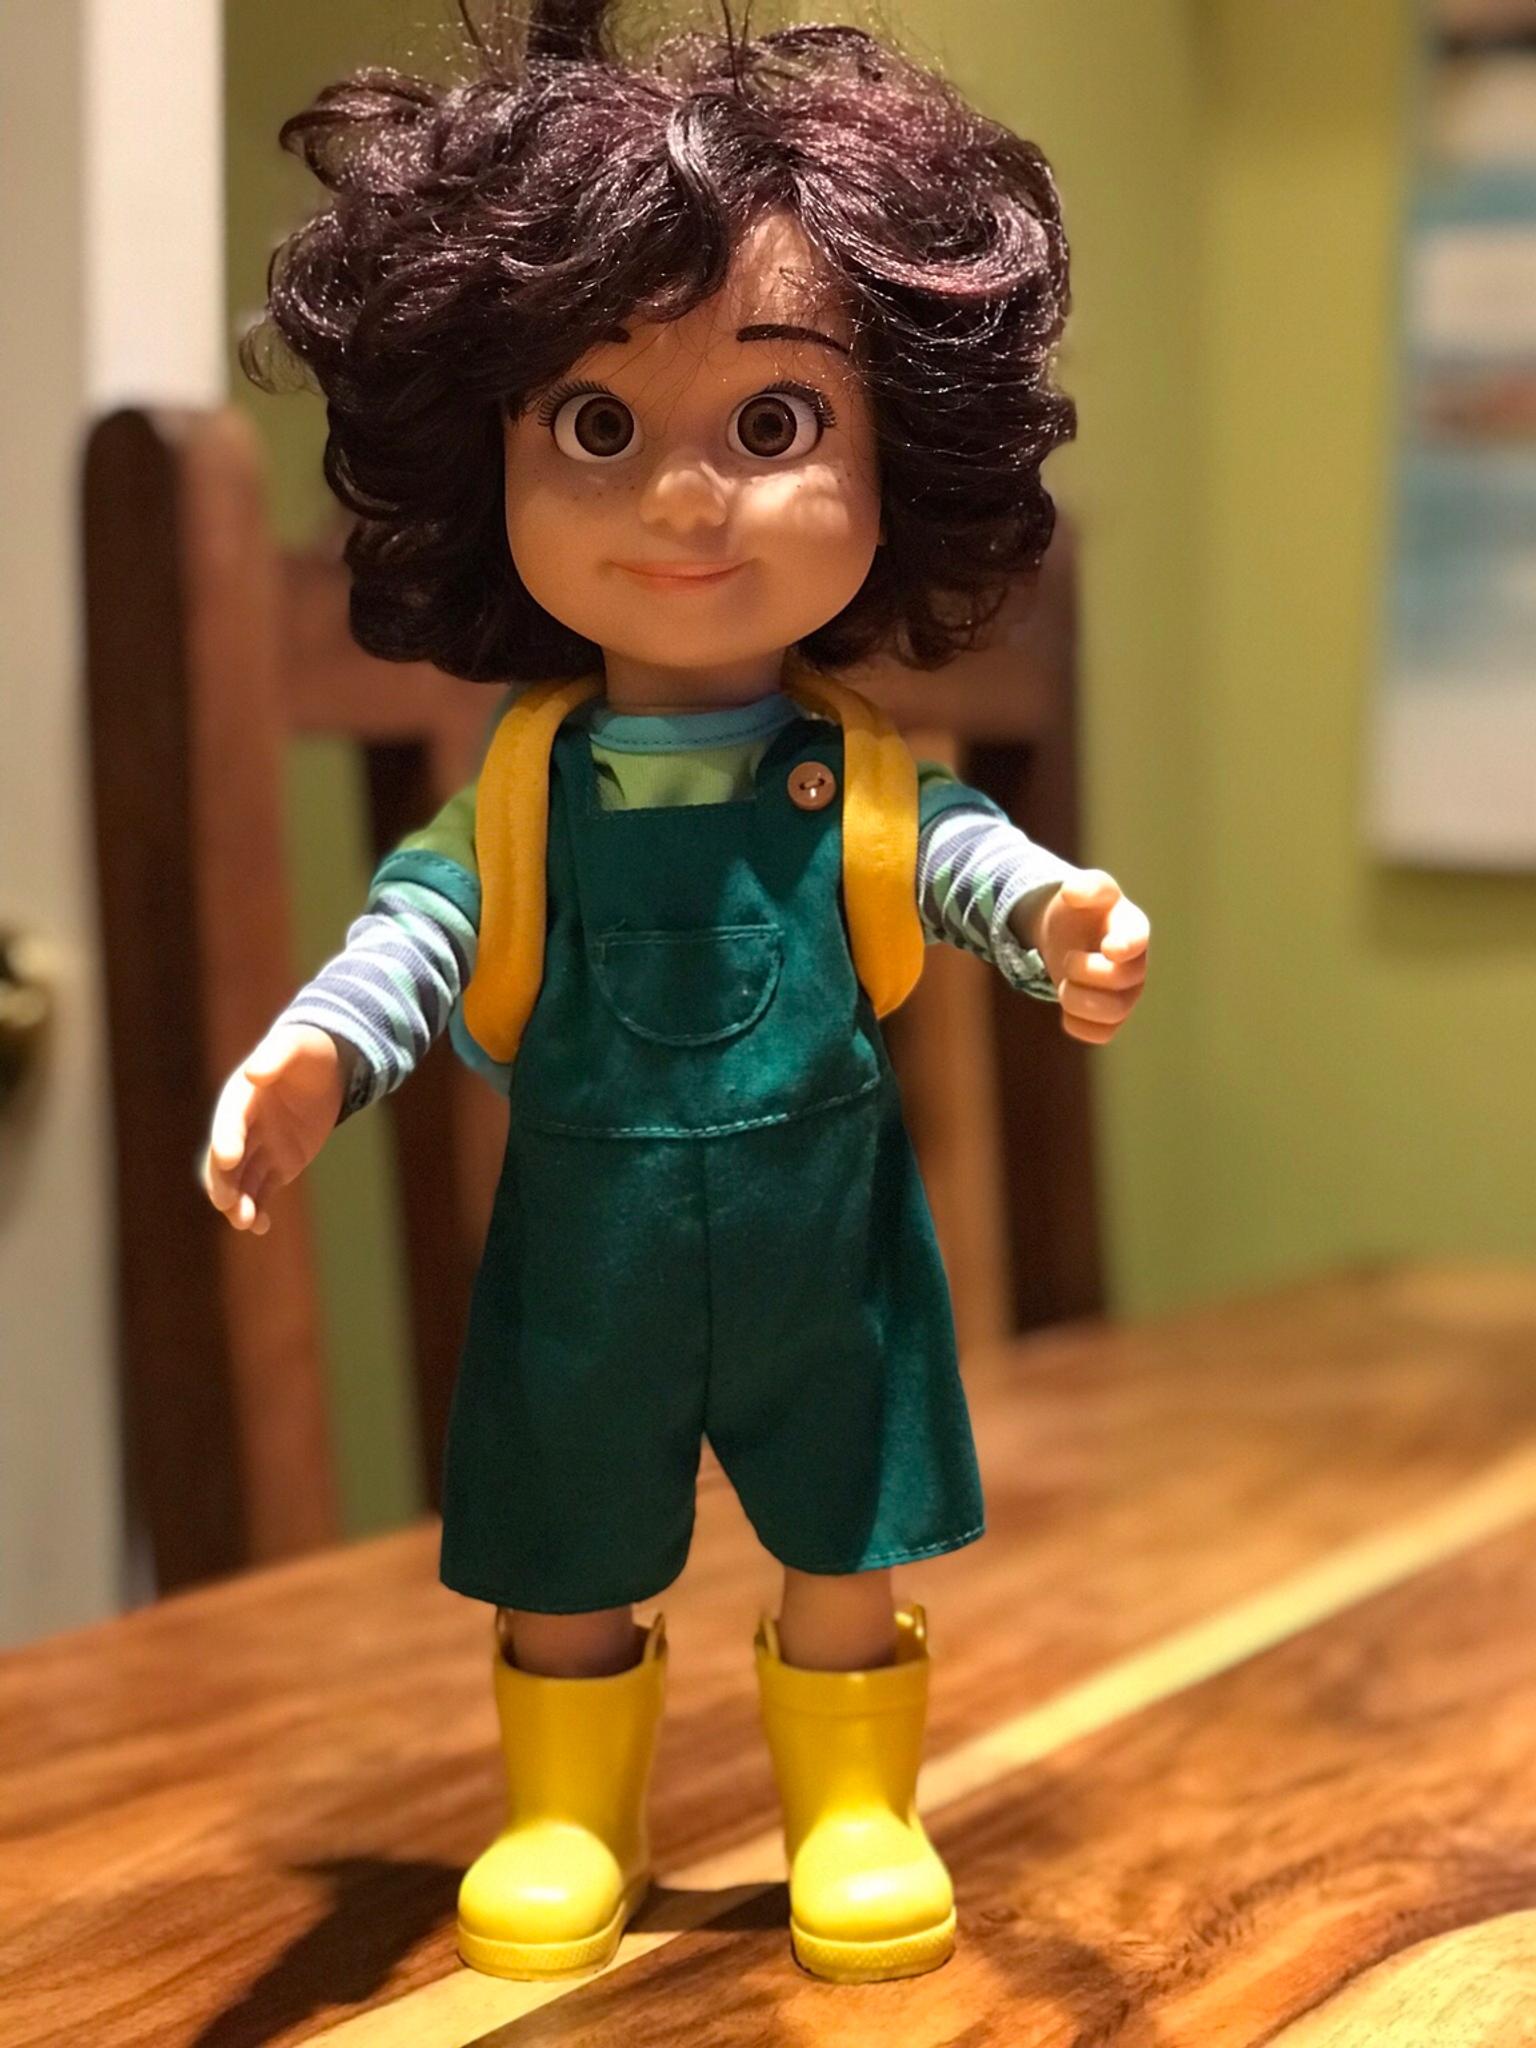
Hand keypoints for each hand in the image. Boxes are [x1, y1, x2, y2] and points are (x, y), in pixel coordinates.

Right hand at [201, 1024, 348, 1234]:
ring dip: (239, 1202)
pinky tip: (261, 1227)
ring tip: (247, 1223)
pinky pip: (262, 1191)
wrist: (326, 1069)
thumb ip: (276, 1056)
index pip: (229, 1122)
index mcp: (240, 1098)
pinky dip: (259, 1209)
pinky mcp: (278, 1165)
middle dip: (225, 1183)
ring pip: (241, 1182)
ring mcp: (259, 1149)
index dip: (226, 1139)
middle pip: (225, 1160)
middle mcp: (242, 1128)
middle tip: (228, 1204)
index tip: (228, 1158)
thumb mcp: (296, 1047)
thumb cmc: (307, 1052)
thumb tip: (255, 1074)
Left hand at [1014, 869, 1149, 1044]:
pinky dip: (1076, 1023)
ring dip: (1077, 999)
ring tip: (1066, 984)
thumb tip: (1073, 891)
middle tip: (1068, 959)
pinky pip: (1099, 1035)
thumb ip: (1086, 886)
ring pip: (1112, 1015)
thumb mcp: (1084, 890)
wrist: (1067, 937)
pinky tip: (1069, 1006)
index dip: (1125, 946)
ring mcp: (1127, 997)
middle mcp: (1136, 967)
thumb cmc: (1083, 912)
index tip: (1107, 948)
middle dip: (1083, 971)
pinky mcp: (1110, 1021)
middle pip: (1119, 981)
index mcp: (1132, 930)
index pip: (1137, 940)